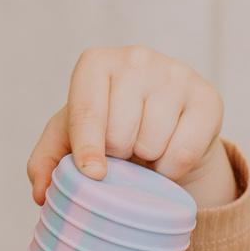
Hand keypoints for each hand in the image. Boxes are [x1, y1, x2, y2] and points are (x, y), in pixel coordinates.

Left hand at [26, 45, 235, 207]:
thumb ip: (45, 162)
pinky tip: (168, 155)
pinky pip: (185, 151)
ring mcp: (175, 73)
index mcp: (96, 63)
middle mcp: (136, 58)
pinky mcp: (207, 96)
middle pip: (120, 131)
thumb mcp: (70, 140)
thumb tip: (42, 192)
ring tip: (145, 148)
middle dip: (119, 154)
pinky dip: (173, 168)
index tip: (93, 173)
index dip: (87, 148)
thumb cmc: (110, 128)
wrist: (165, 125)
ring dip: (146, 160)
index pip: (87, 111)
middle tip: (123, 150)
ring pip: (153, 142)